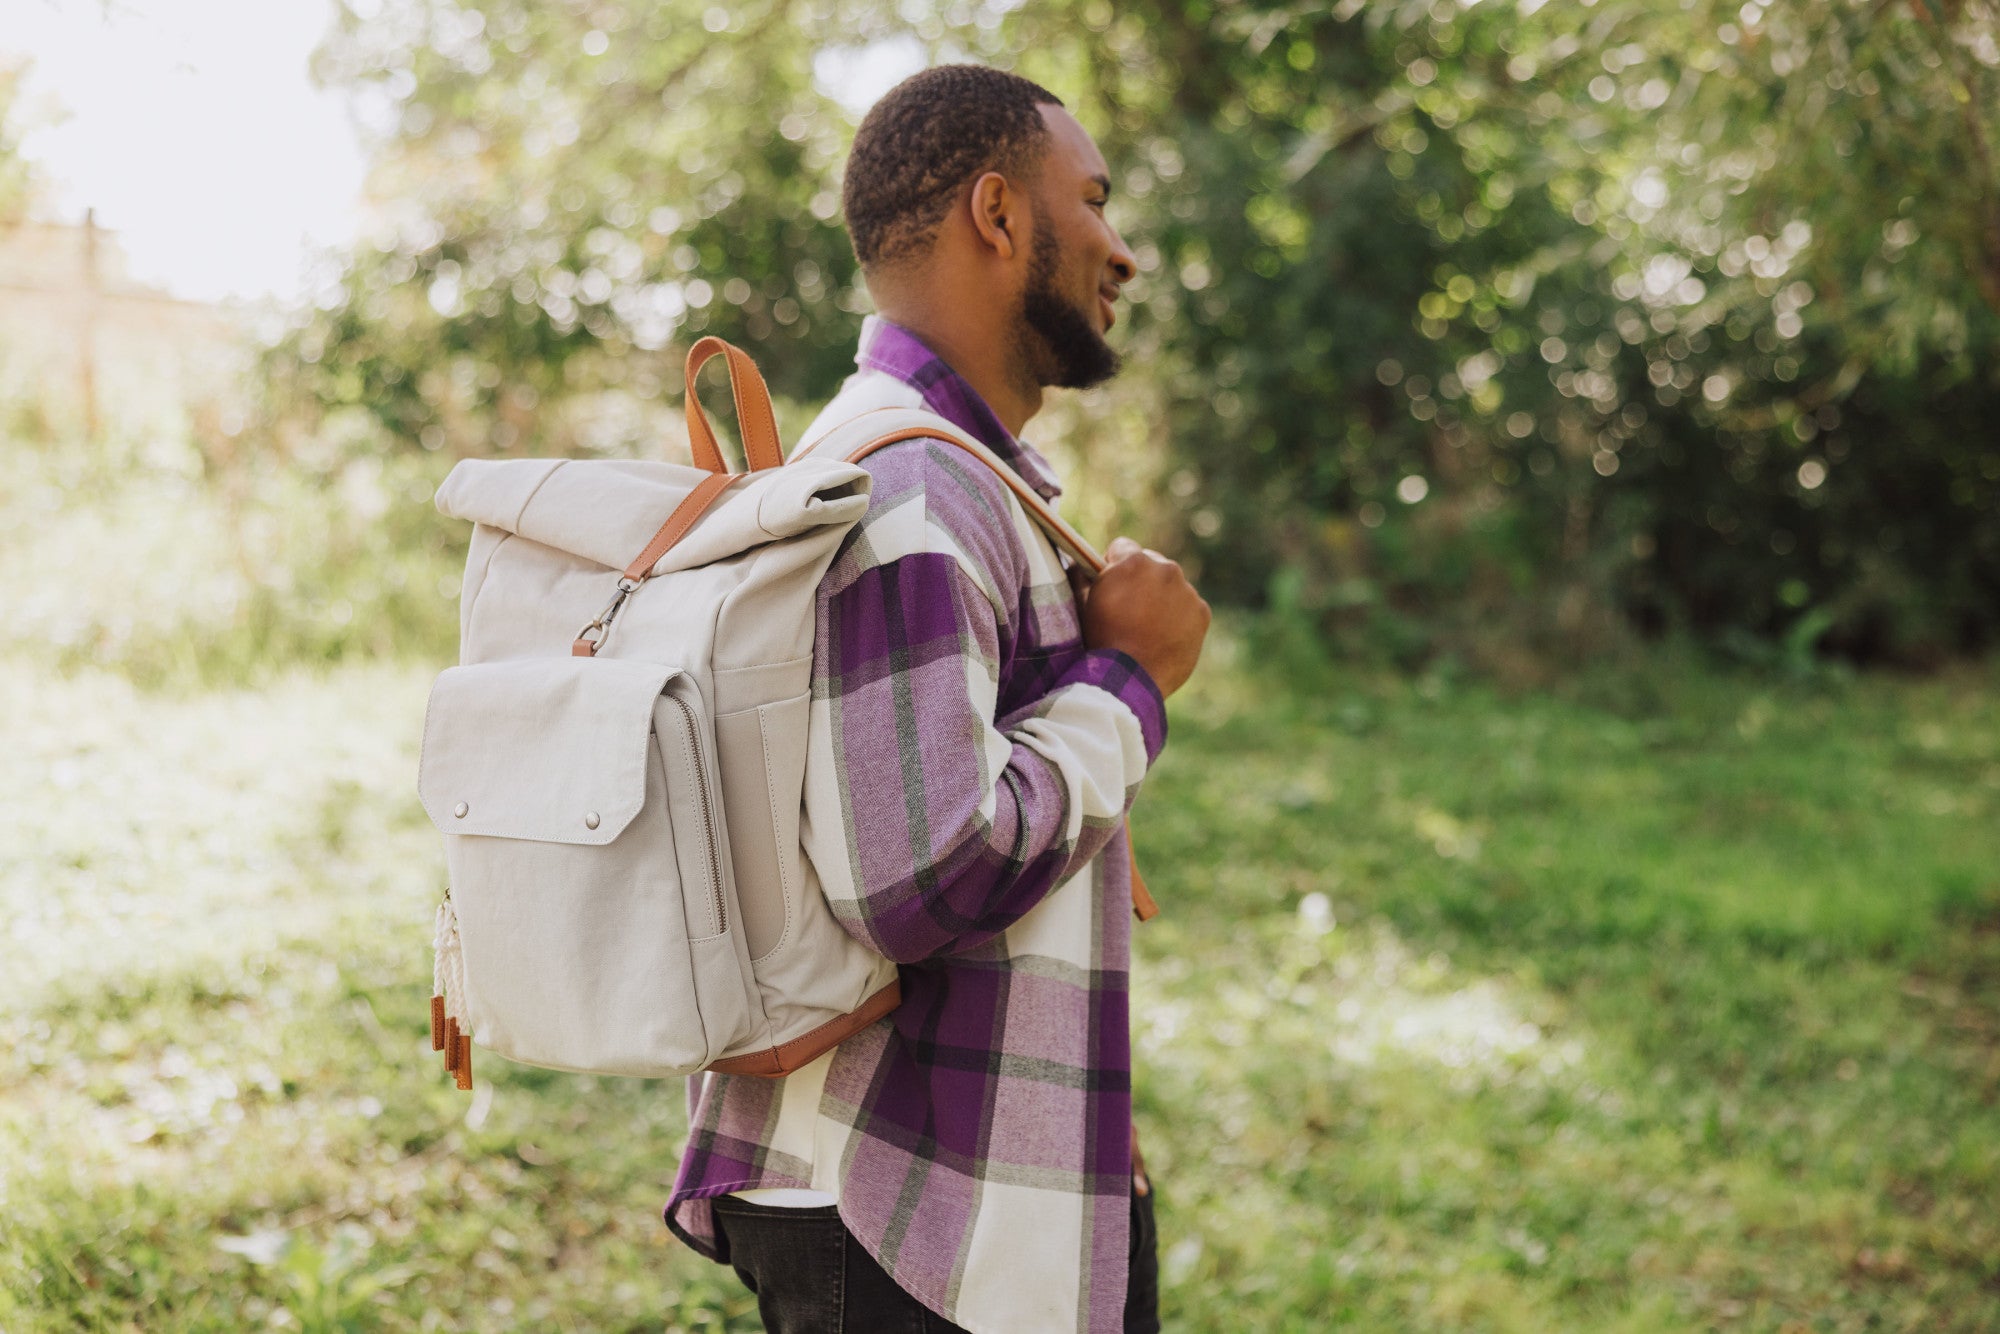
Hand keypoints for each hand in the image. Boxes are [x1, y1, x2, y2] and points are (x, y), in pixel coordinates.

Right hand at [1079, 536, 1210, 696]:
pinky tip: (1164, 637)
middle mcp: (1166, 569)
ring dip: (1162, 599)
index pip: (1123, 547)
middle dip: (1141, 580)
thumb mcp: (1082, 605)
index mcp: (1133, 562)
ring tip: (1147, 629)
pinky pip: (1189, 608)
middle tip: (1130, 610)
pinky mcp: (1202, 613)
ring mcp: (1187, 591)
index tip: (1111, 582)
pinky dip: (1180, 618)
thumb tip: (1076, 564)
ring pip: (1172, 587)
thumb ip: (1081, 577)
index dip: (1113, 564)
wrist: (1127, 679)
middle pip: (1152, 564)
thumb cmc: (1099, 641)